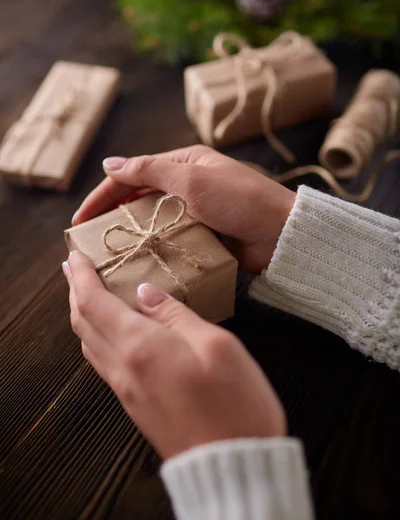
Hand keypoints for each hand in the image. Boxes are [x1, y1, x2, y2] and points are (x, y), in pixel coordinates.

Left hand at [63, 251, 285, 459]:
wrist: (231, 465)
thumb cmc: (233, 404)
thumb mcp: (216, 344)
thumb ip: (176, 315)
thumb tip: (146, 293)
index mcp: (140, 346)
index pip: (94, 302)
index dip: (80, 276)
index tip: (74, 255)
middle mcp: (123, 368)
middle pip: (83, 323)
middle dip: (74, 291)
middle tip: (73, 268)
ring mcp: (127, 390)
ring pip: (90, 345)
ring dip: (83, 315)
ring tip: (88, 294)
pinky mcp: (136, 405)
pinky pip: (104, 363)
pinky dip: (97, 337)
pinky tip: (112, 332)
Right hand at [72, 146, 294, 273]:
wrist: (282, 234)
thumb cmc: (241, 200)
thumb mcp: (192, 179)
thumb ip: (150, 170)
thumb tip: (110, 163)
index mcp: (185, 164)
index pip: (133, 174)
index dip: (104, 195)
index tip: (81, 219)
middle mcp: (188, 186)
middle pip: (140, 199)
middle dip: (114, 216)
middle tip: (90, 240)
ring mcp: (196, 213)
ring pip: (154, 223)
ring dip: (133, 235)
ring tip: (109, 254)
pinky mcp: (204, 236)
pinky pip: (172, 241)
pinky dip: (155, 249)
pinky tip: (139, 262)